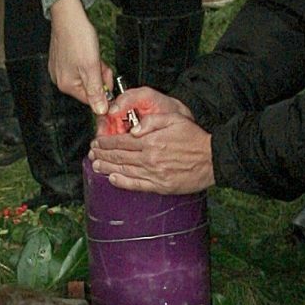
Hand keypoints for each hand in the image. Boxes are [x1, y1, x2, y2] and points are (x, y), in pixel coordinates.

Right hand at [48, 0, 110, 112]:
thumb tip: (100, 111)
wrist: (69, 16)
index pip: (91, 100)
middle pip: (89, 88)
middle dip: (99, 77)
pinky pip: (80, 68)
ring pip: (86, 77)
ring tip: (93, 55)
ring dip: (95, 68)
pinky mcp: (63, 61)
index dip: (103, 90)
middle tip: (99, 63)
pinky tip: (87, 52)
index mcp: (66, 85)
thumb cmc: (78, 38)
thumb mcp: (92, 68)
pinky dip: (88, 62)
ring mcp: (60, 70)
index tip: (107, 78)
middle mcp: (60, 80)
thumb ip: (96, 92)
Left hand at [90, 95, 212, 193]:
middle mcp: (150, 159)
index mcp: (151, 141)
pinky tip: (112, 179)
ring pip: (124, 171)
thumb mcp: (174, 119)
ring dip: (107, 168)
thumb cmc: (194, 138)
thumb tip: (132, 130)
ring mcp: (154, 174)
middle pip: (119, 157)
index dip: (106, 142)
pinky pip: (136, 185)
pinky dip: (122, 182)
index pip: (121, 142)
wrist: (212, 158)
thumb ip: (151, 122)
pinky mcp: (160, 186)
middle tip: (92, 153)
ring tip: (96, 165)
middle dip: (102, 154)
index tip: (97, 141)